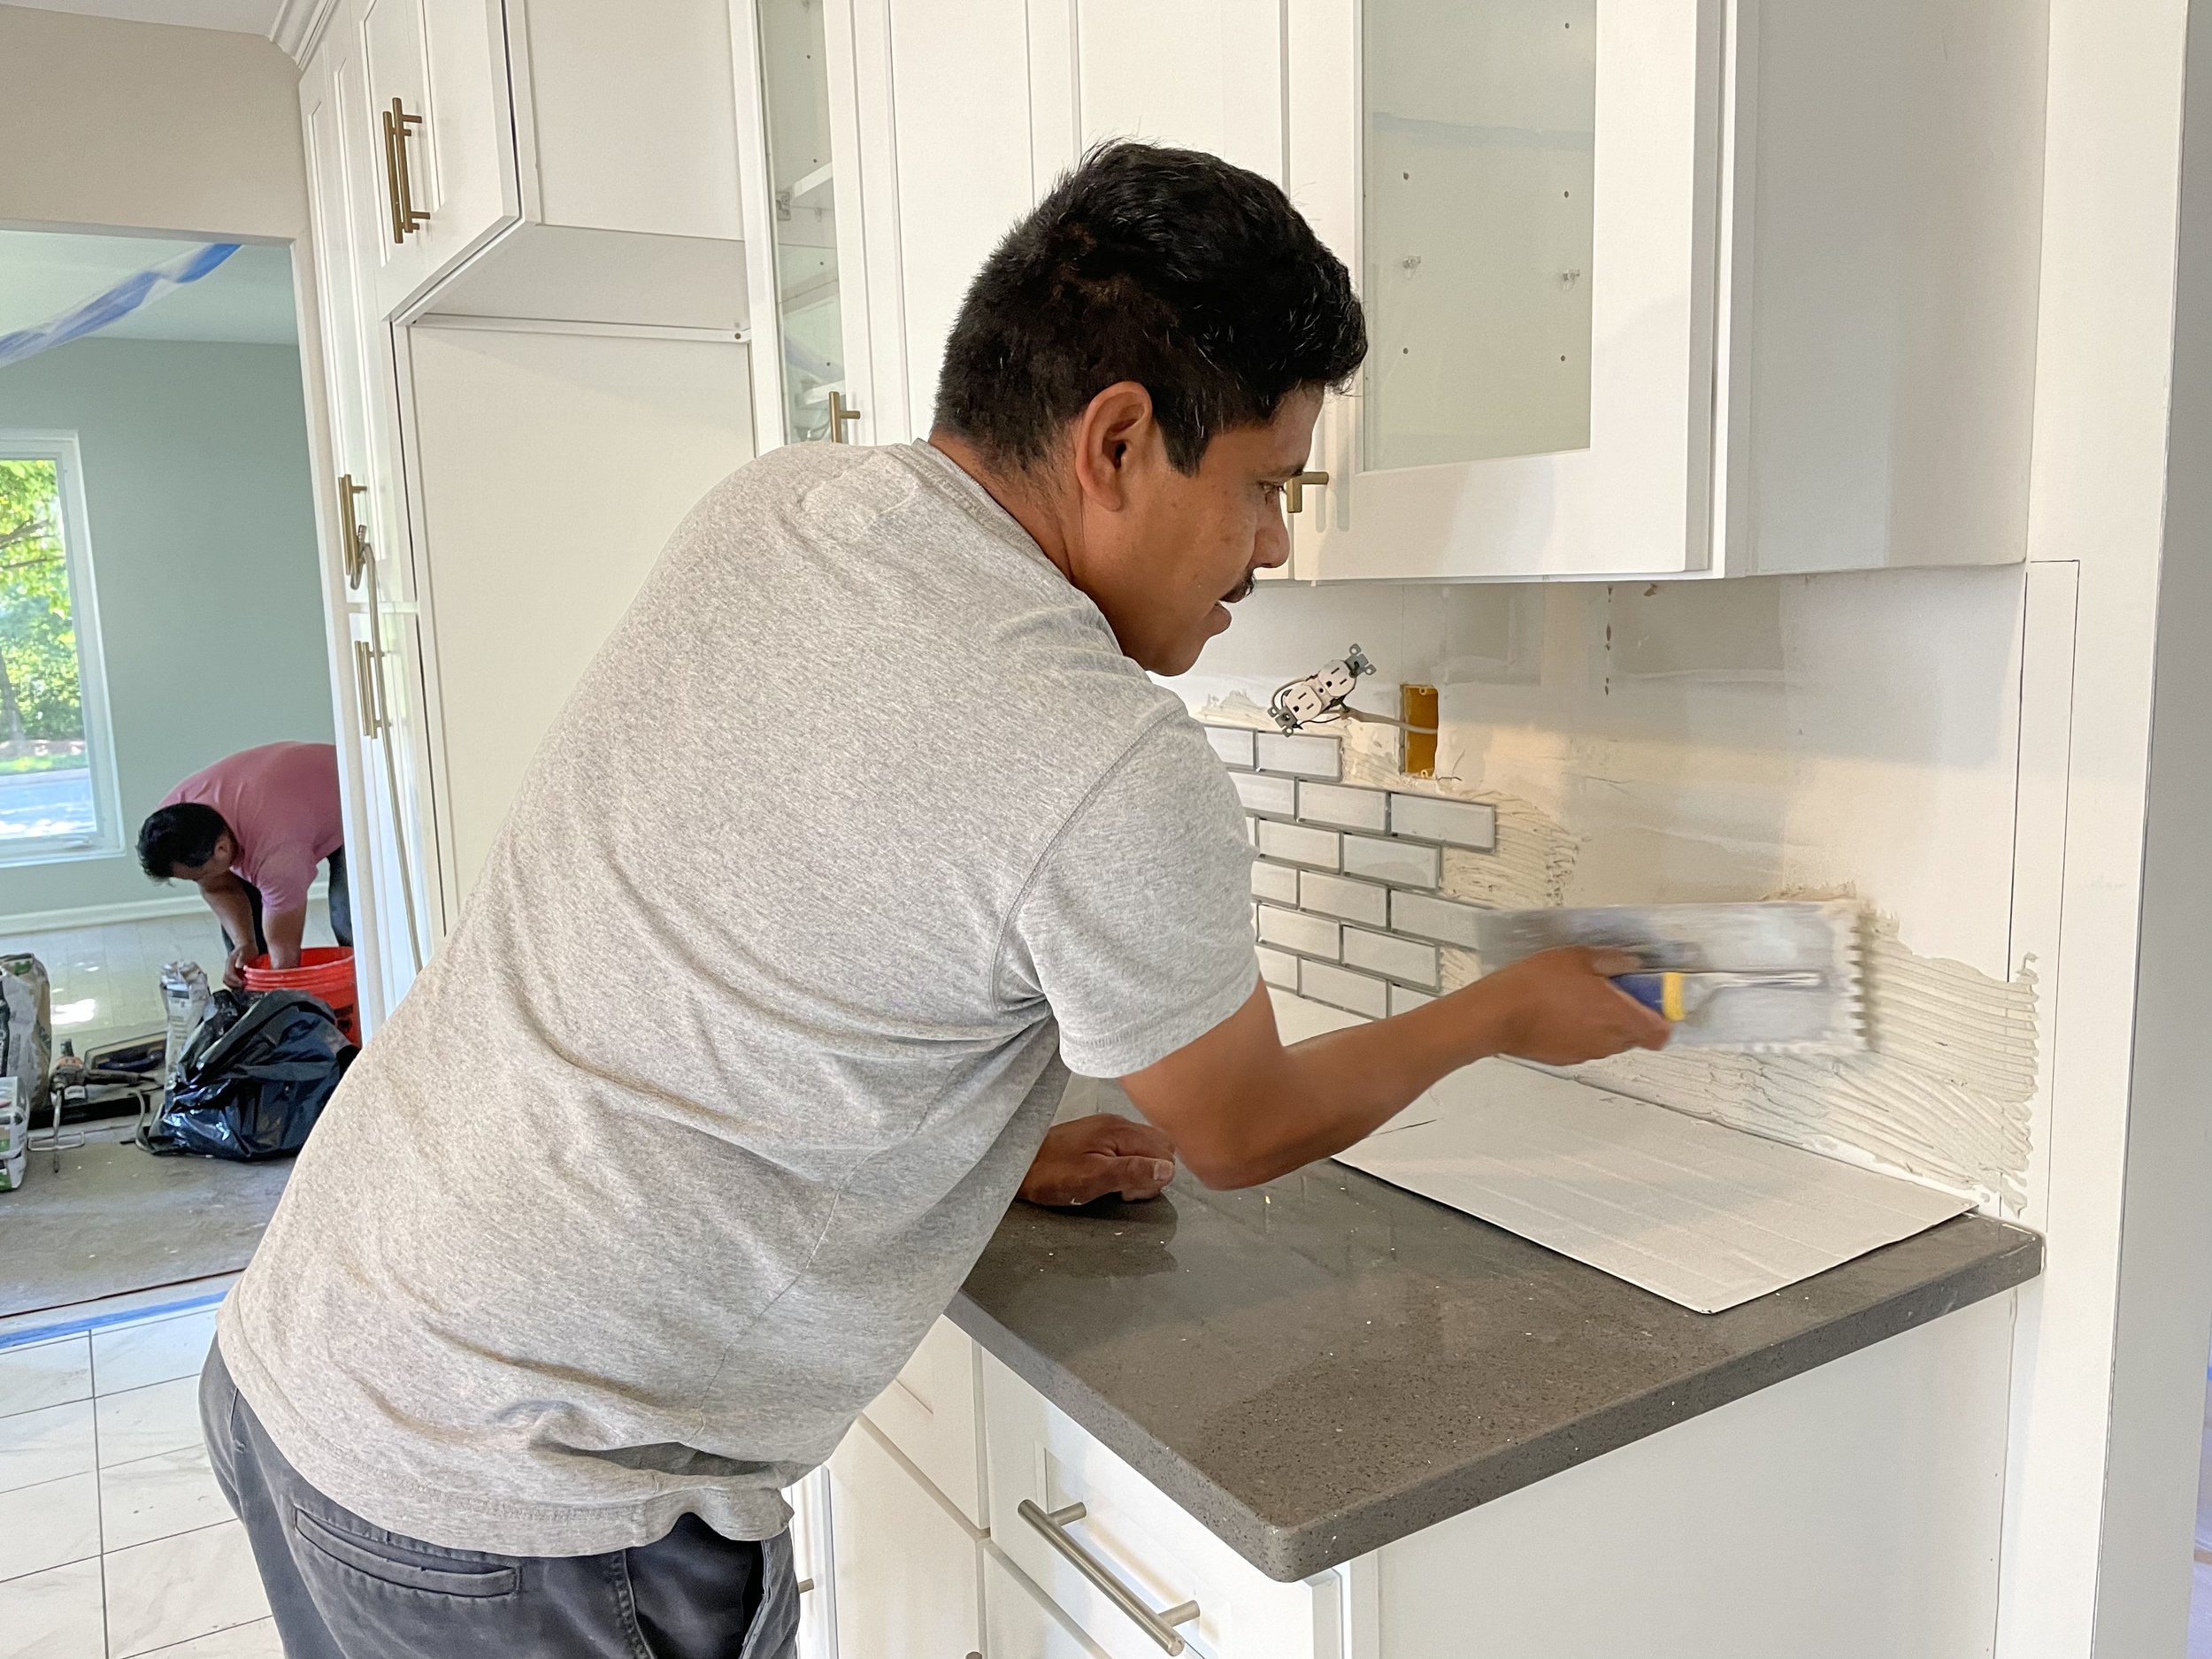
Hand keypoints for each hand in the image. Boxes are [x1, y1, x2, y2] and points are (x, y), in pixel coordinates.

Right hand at [222, 942, 253, 991]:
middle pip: (226, 980)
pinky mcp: (235, 973)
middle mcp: (229, 968)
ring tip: (244, 986)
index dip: (235, 981)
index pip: (229, 975)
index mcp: (230, 963)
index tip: (242, 983)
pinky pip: (233, 981)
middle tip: (243, 986)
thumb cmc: (246, 948)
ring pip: (228, 982)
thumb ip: (242, 959)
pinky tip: (245, 984)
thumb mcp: (245, 951)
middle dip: (234, 985)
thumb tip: (239, 966)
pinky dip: (238, 984)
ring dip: (235, 986)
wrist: (246, 945)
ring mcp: (231, 971)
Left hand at [1018, 1114, 1177, 1206]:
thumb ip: (1131, 1172)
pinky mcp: (1100, 1134)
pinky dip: (1127, 1164)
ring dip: (1139, 1170)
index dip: (1153, 1179)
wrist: (1018, 1163)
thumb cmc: (1051, 1174)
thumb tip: (1167, 1170)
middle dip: (1150, 1174)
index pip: (1165, 1154)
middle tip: (1122, 1191)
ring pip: (1147, 1148)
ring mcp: (1109, 1127)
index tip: (1127, 1192)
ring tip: (1113, 1185)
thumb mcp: (1092, 1179)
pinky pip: (1131, 1147)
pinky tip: (1108, 1175)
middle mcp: (1119, 1123)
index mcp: (1120, 1131)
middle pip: (1161, 1148)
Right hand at [1482, 946, 1672, 1065]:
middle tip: (1613, 991)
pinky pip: (1585, 1045)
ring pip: (1610, 1041)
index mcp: (1620, 1017)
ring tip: (1581, 998)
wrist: (1497, 1015)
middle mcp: (1609, 1041)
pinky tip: (1560, 1012)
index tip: (1652, 1000)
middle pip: (1636, 1036)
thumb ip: (1611, 961)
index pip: (1661, 1033)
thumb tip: (1630, 964)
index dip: (1663, 1019)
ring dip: (1605, 1024)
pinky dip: (1581, 1031)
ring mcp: (1586, 1053)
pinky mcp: (1565, 1058)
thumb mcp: (1577, 958)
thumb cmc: (1537, 985)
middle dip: (1631, 1015)